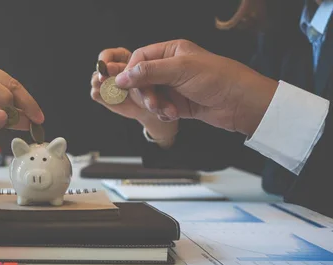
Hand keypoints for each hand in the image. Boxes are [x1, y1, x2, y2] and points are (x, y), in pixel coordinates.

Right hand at [114, 39, 277, 135]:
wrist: (240, 103)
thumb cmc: (217, 78)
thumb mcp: (180, 70)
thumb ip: (148, 72)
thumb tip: (122, 76)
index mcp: (172, 52)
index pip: (141, 58)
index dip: (131, 72)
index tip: (125, 86)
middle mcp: (171, 68)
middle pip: (142, 80)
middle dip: (145, 94)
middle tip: (152, 104)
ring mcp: (174, 86)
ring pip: (150, 96)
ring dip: (155, 106)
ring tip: (168, 111)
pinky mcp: (178, 103)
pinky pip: (160, 108)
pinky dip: (163, 114)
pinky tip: (173, 115)